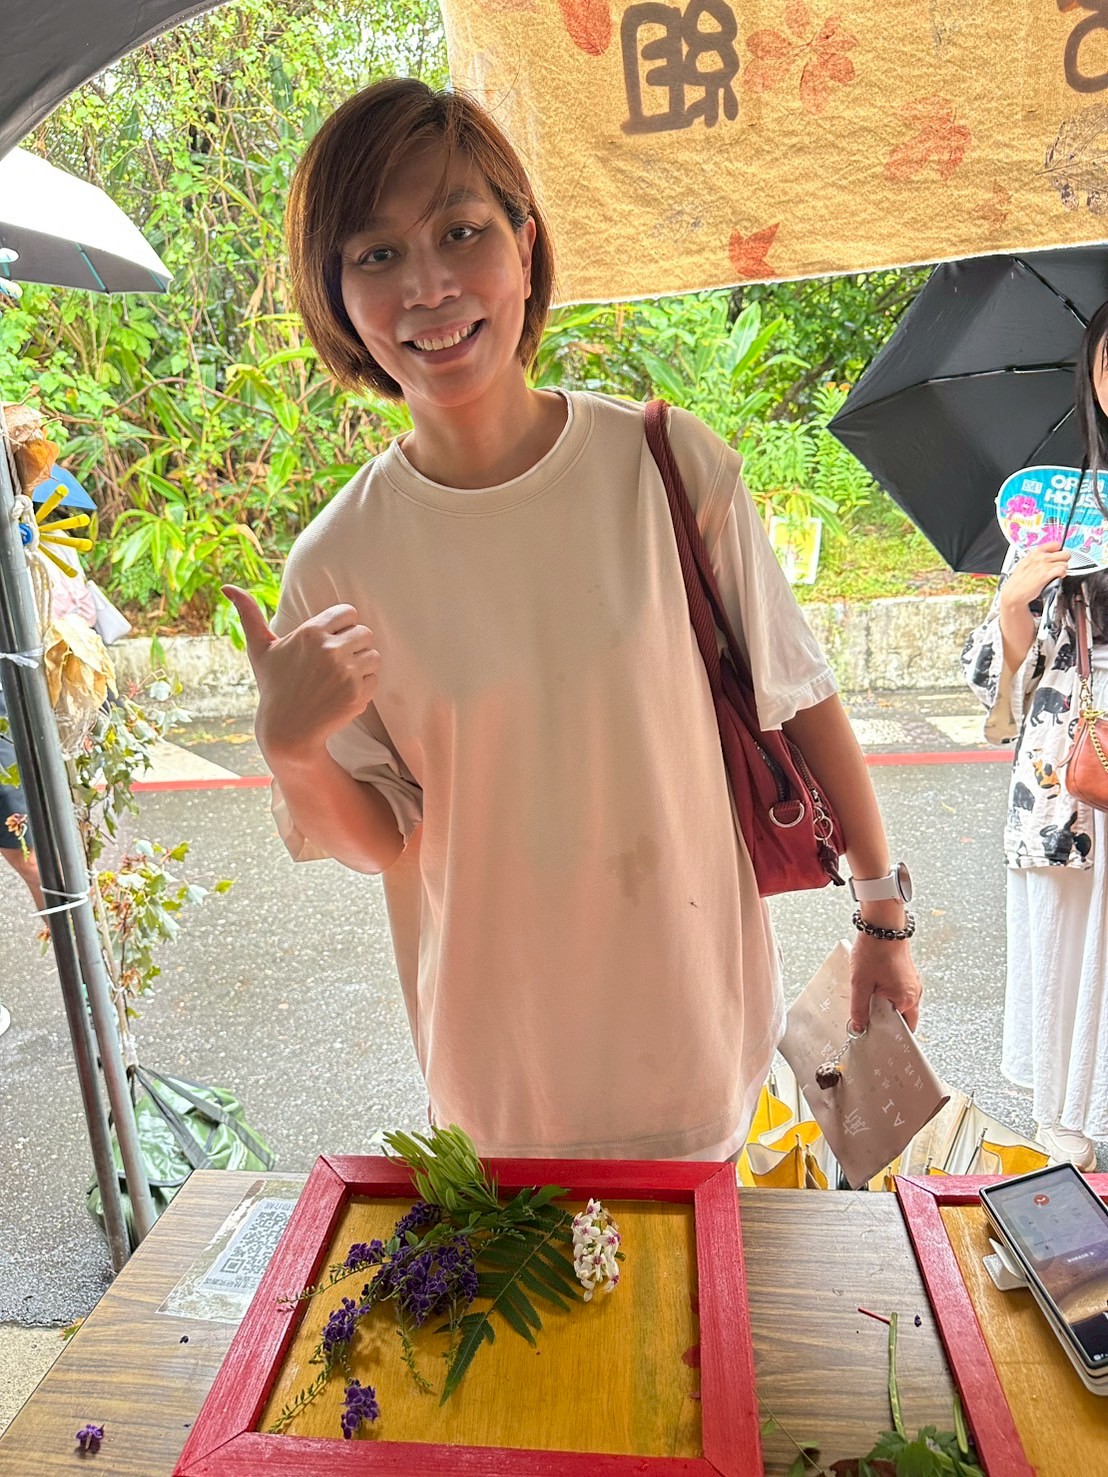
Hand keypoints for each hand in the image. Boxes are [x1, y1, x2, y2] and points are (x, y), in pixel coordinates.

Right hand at [222, 586, 380, 761]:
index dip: (342, 626)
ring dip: (362, 666)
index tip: (331, 641)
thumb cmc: (274, 687)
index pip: (349, 612)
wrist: (288, 730)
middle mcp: (330, 649)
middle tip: (337, 663)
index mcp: (311, 632)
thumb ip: (248, 614)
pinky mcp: (357, 693)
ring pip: (373, 655)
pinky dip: (365, 686)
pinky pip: (375, 678)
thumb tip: (226, 587)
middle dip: (354, 645)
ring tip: (341, 678)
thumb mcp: (260, 649)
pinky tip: (343, 694)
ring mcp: (345, 672)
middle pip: (365, 632)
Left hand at [849, 933, 921, 1033]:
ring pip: (900, 1005)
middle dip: (885, 1020)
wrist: (883, 926)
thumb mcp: (860, 983)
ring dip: (885, 1006)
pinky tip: (873, 988)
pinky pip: (899, 993)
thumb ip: (859, 1008)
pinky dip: (887, 995)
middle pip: (902, 1018)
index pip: (900, 1029)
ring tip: (868, 1000)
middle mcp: (915, 994)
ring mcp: (913, 984)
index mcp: (906, 1000)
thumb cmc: (874, 951)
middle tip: (868, 1019)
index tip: (870, 1033)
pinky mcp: (909, 975)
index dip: (885, 1032)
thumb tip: (858, 1027)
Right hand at [999, 542, 1070, 611]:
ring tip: (1056, 574)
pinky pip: (1062, 570)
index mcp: (1034, 553)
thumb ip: (1037, 558)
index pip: (1055, 545)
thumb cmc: (1018, 581)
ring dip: (1063, 569)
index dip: (1059, 551)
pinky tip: (1057, 577)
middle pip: (1064, 553)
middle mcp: (1040, 557)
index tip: (1057, 556)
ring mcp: (1043, 566)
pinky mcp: (1046, 576)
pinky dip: (1062, 575)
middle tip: (1058, 566)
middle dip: (1063, 561)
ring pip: (1065, 563)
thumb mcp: (1025, 563)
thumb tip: (1048, 556)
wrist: (1013, 593)